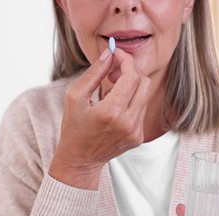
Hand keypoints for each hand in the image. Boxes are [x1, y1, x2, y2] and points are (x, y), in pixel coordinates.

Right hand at [49, 48, 150, 188]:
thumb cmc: (73, 127)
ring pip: (145, 96)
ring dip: (130, 88)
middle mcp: (128, 123)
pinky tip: (114, 109)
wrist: (80, 160)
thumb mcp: (75, 97)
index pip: (131, 76)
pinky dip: (130, 103)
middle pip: (144, 83)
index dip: (126, 60)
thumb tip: (109, 53)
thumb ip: (94, 73)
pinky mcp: (139, 137)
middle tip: (113, 74)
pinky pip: (141, 110)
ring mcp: (136, 132)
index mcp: (111, 112)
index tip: (117, 54)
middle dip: (130, 72)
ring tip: (109, 95)